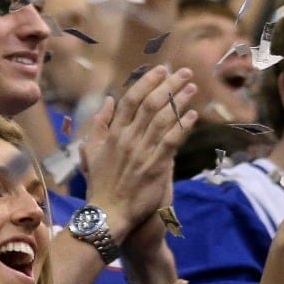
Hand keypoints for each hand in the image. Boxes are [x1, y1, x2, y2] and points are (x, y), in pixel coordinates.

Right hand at [80, 66, 196, 241]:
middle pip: (150, 104)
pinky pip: (171, 142)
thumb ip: (99, 125)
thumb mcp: (91, 152)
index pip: (131, 100)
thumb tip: (108, 101)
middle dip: (169, 85)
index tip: (161, 69)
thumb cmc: (101, 184)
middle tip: (184, 72)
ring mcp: (142, 152)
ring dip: (179, 101)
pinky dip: (182, 126)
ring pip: (163, 119)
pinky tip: (193, 115)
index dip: (147, 82)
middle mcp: (127, 139)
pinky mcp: (156, 167)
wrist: (108, 214)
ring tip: (192, 87)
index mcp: (113, 134)